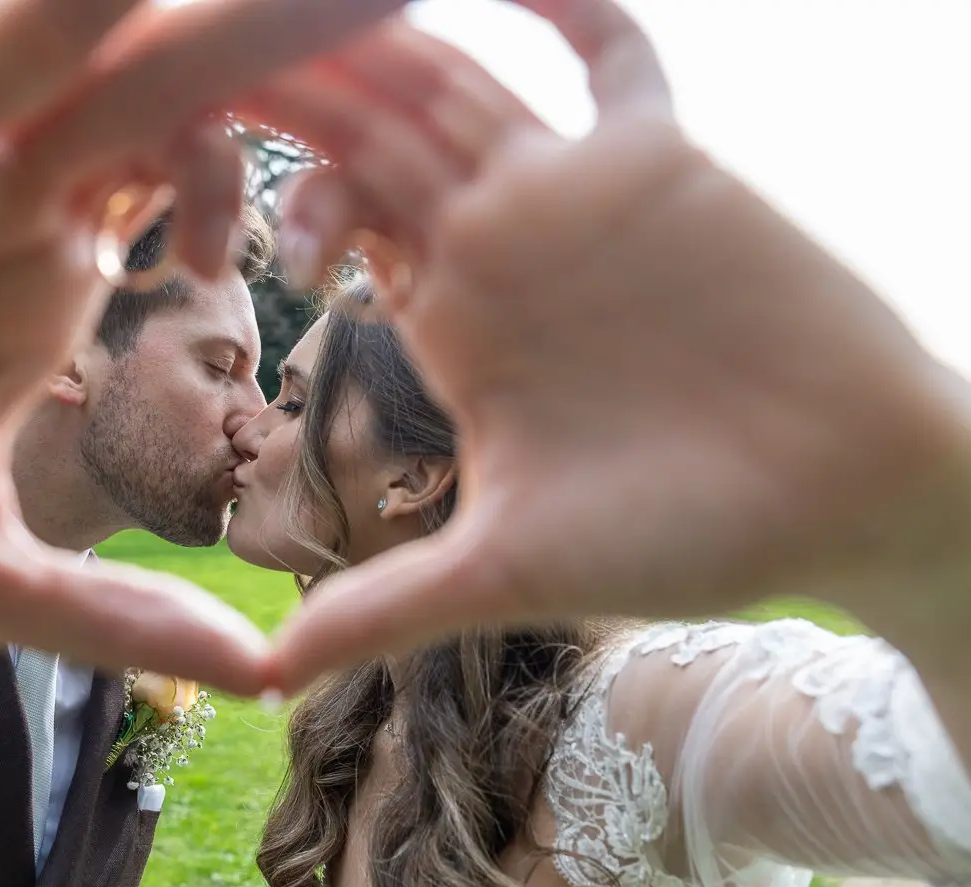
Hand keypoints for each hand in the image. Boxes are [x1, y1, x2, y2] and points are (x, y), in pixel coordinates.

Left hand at [231, 2, 970, 688]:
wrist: (847, 498)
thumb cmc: (690, 539)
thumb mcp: (512, 574)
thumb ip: (387, 607)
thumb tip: (265, 673)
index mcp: (448, 311)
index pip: (330, 209)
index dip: (257, 180)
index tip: (191, 174)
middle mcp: (499, 235)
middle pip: (374, 122)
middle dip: (291, 81)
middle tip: (187, 53)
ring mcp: (577, 188)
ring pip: (458, 76)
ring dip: (377, 36)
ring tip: (284, 10)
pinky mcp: (664, 158)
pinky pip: (611, 51)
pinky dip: (562, 2)